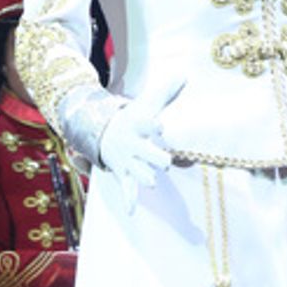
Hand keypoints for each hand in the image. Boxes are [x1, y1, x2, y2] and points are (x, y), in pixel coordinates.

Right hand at [98, 74, 184, 212]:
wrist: (101, 131)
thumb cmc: (133, 117)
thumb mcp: (146, 103)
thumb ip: (166, 92)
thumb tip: (185, 74)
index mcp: (139, 125)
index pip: (146, 124)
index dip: (154, 126)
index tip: (161, 127)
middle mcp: (133, 144)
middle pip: (146, 152)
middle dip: (155, 158)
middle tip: (167, 162)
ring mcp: (128, 160)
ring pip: (138, 172)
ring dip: (144, 177)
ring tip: (153, 182)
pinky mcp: (124, 173)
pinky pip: (126, 189)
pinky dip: (129, 200)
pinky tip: (132, 212)